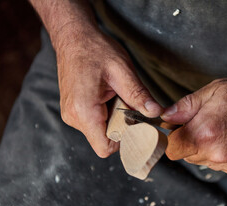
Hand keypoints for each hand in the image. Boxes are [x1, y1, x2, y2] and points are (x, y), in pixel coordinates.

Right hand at [56, 27, 162, 157]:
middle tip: (126, 102)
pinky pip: (94, 123)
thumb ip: (139, 95)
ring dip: (113, 119)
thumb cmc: (95, 50)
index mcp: (84, 110)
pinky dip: (105, 114)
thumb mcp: (122, 71)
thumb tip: (155, 112)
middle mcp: (73, 117)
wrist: (73, 38)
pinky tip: (107, 96)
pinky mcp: (73, 111)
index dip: (124, 140)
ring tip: (114, 95)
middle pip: (105, 140)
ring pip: (100, 132)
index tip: (135, 123)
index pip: (105, 148)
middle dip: (121, 126)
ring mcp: (71, 115)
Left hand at [161, 75, 226, 176]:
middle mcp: (216, 155)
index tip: (179, 129)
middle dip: (191, 141)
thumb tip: (164, 116)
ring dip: (208, 149)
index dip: (172, 138)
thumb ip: (185, 106)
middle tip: (206, 123)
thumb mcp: (215, 90)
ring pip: (205, 162)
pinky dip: (225, 155)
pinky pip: (223, 166)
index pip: (172, 149)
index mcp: (204, 134)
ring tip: (226, 129)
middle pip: (188, 156)